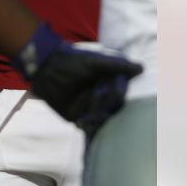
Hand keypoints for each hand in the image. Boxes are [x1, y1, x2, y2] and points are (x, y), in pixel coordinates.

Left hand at [15, 23, 143, 134]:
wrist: (45, 67)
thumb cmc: (72, 59)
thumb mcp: (94, 59)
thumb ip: (116, 64)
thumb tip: (141, 68)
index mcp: (110, 82)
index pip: (120, 92)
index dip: (118, 91)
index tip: (115, 90)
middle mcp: (104, 97)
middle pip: (113, 107)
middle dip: (105, 103)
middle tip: (95, 93)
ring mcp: (92, 108)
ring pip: (102, 118)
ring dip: (97, 116)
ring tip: (88, 112)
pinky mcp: (79, 117)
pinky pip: (88, 126)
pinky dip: (87, 125)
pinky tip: (82, 122)